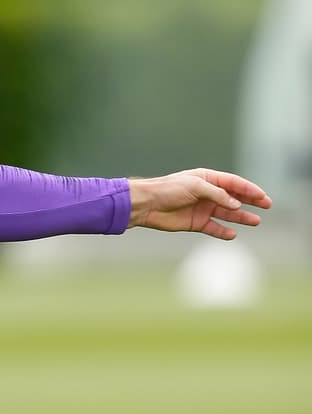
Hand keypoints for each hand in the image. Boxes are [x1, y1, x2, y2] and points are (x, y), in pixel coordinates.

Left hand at [127, 169, 270, 238]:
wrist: (147, 205)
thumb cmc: (169, 189)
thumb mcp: (196, 186)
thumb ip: (218, 195)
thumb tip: (237, 204)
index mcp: (207, 179)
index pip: (234, 183)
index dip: (249, 189)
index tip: (262, 196)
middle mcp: (207, 193)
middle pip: (234, 197)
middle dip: (251, 201)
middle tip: (267, 205)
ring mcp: (202, 208)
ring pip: (227, 213)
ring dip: (241, 217)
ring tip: (256, 221)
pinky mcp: (195, 223)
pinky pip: (214, 228)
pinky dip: (223, 231)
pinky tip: (233, 234)